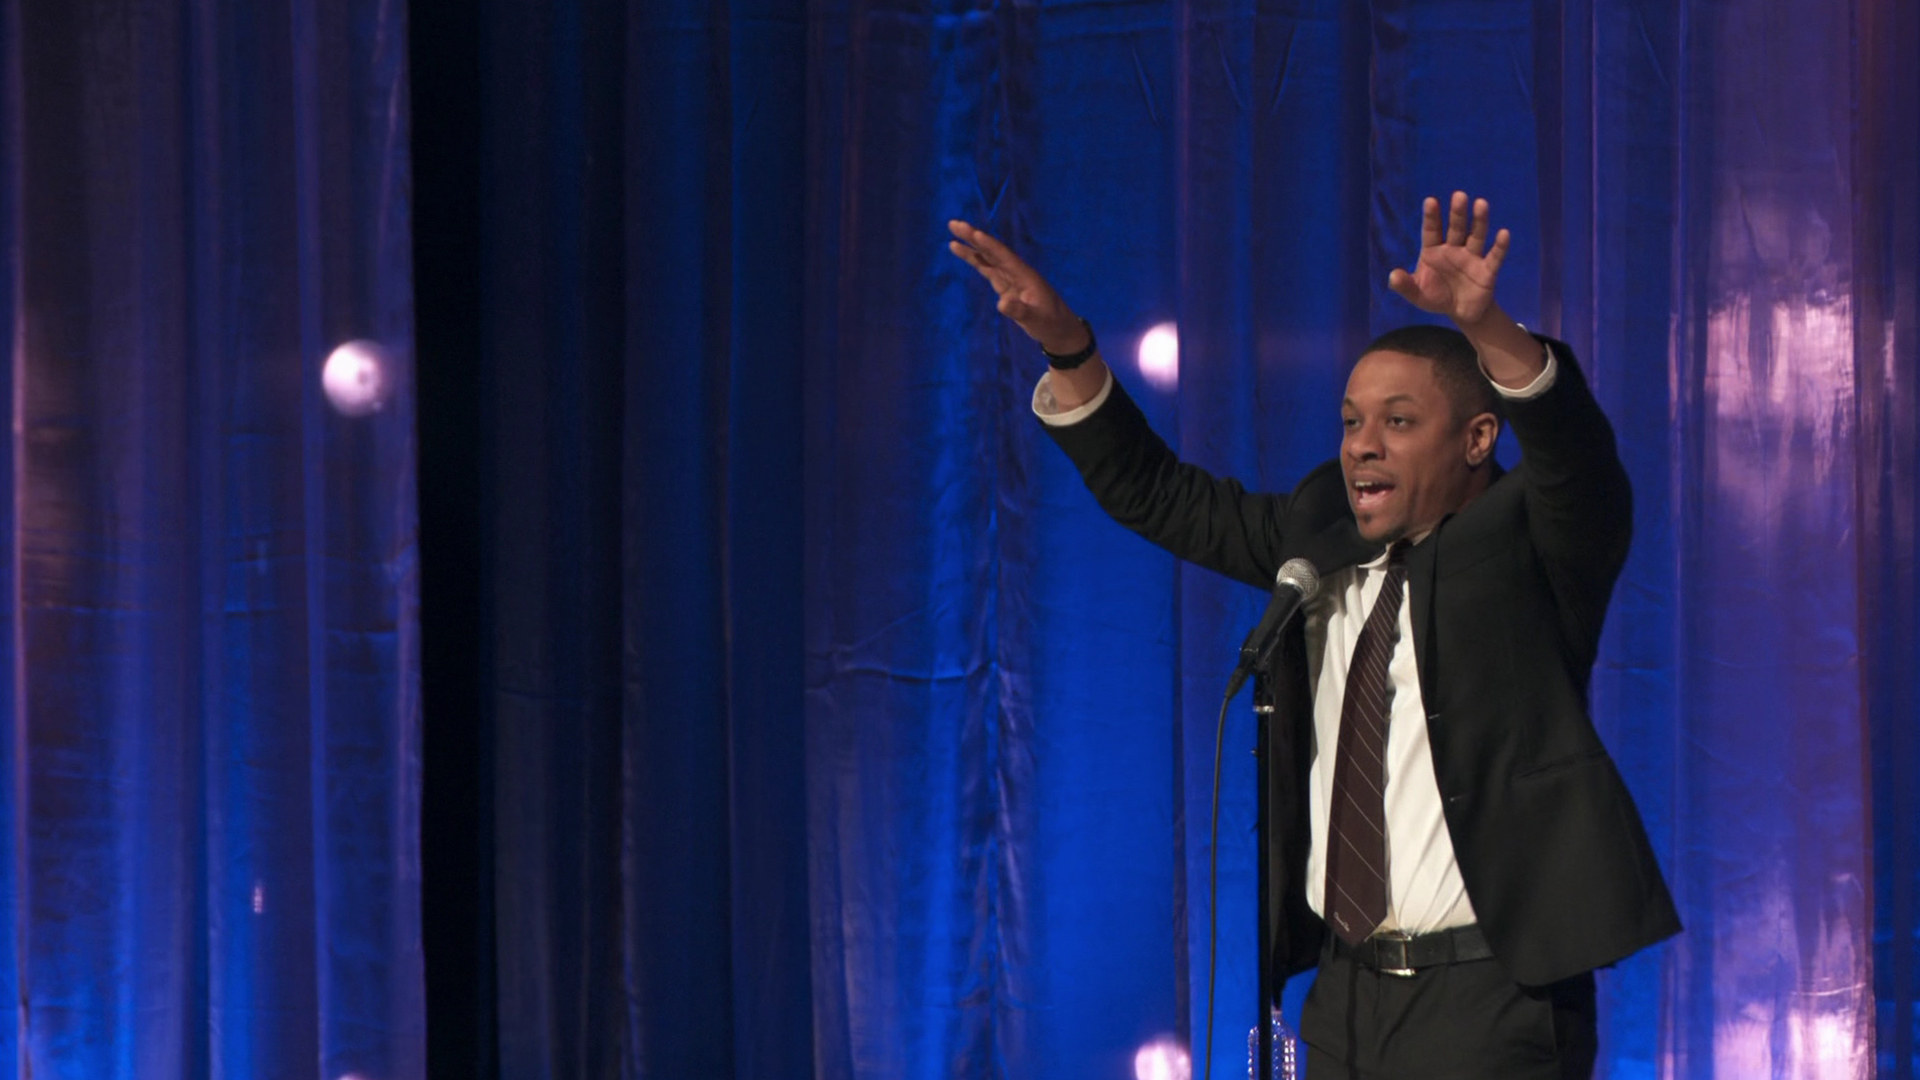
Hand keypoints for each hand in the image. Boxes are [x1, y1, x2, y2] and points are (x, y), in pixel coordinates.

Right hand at [947, 220, 1088, 353]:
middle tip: (954, 224)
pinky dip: (976, 261)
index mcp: (1024, 275)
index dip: (988, 245)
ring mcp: (1010, 278)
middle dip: (974, 238)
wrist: (1059, 329)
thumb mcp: (1036, 320)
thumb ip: (1020, 311)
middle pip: (992, 251)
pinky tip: (964, 253)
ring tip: (953, 238)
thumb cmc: (1050, 323)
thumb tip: (1002, 303)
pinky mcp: (1006, 286)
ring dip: (972, 248)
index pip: (1003, 256)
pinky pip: (988, 269)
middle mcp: (1016, 272)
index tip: (974, 233)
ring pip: (988, 259)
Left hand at [1387, 192, 1510, 327]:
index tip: (1430, 200)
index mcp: (1433, 251)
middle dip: (1457, 213)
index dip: (1432, 217)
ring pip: (1476, 236)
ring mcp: (1472, 257)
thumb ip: (1404, 286)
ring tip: (1481, 204)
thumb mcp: (1417, 294)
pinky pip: (1495, 256)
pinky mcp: (1488, 270)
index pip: (1432, 231)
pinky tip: (1504, 234)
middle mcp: (1454, 249)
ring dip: (1479, 221)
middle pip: (1456, 228)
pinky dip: (1500, 246)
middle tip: (1459, 195)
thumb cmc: (1436, 297)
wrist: (1461, 313)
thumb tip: (1392, 276)